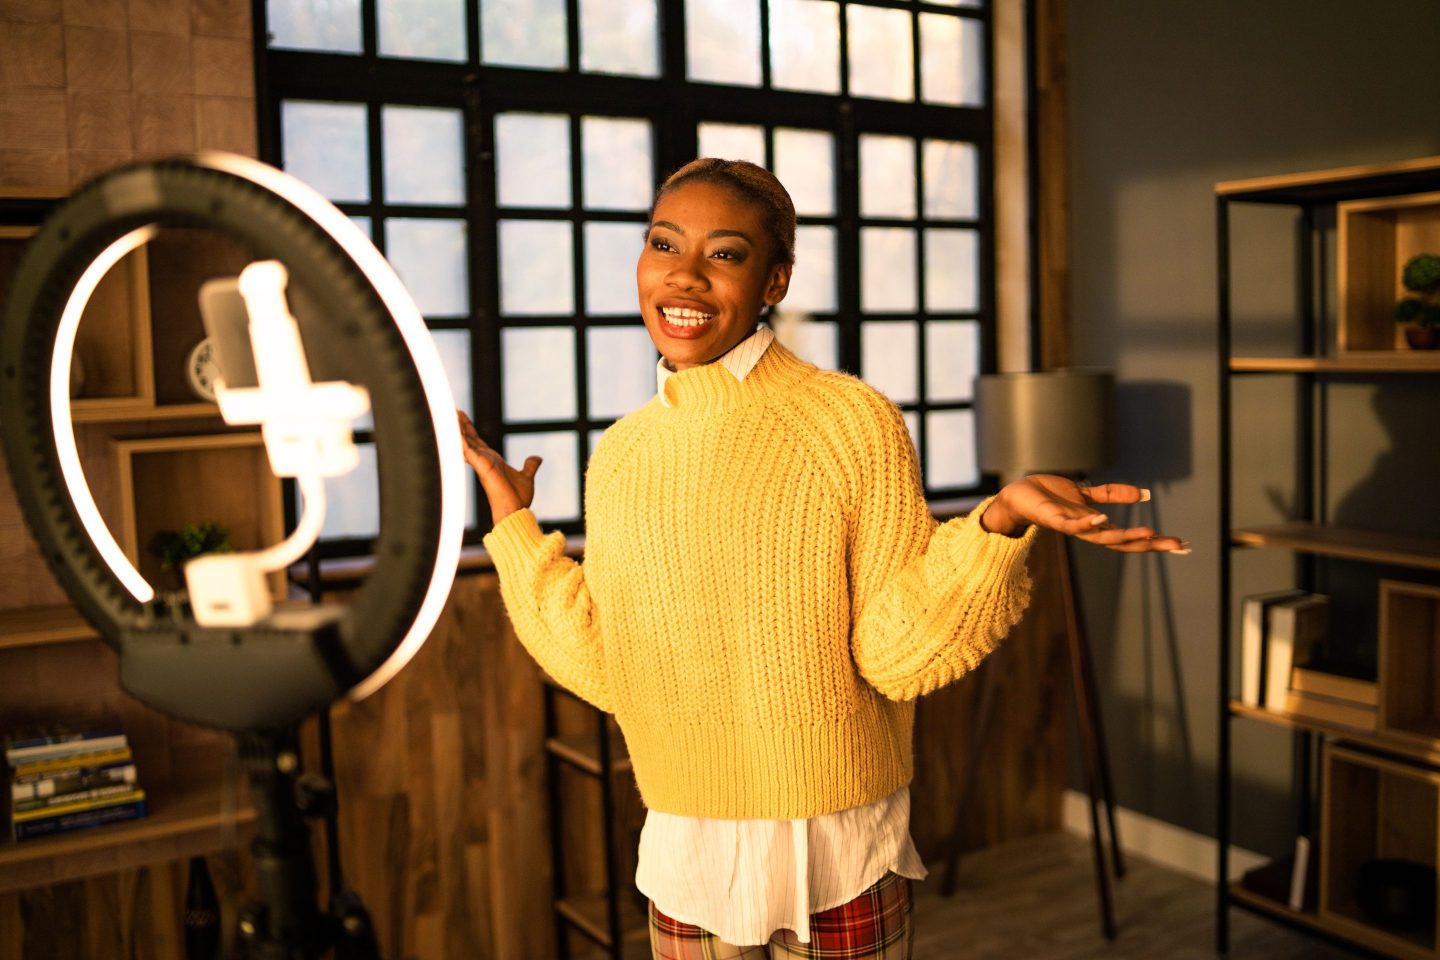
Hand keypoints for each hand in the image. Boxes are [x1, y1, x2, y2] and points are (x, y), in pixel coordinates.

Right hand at [458, 411, 541, 526]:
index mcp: (491, 460)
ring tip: (449, 415)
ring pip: (466, 442)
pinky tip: (454, 432)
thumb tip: (536, 458)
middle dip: (460, 424)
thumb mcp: (526, 477)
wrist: (515, 511)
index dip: (468, 427)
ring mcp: (481, 462)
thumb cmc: (518, 499)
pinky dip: (461, 441)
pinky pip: (469, 451)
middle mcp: (484, 459)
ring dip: (458, 429)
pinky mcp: (482, 467)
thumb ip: (530, 466)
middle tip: (452, 409)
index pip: (476, 439)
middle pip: (469, 437)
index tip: (461, 415)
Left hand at [980, 475, 1189, 553]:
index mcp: (1097, 526)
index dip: (1156, 542)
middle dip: (1151, 545)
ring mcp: (1072, 527)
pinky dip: (1088, 524)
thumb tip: (1143, 494)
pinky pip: (1074, 524)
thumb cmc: (1050, 498)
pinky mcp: (1055, 519)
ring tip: (1150, 534)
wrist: (1019, 496)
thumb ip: (1111, 495)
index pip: (1131, 537)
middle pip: (1124, 542)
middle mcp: (1088, 531)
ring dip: (1126, 536)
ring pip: (1103, 537)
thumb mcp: (1087, 495)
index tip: (1183, 545)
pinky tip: (1103, 519)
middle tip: (1177, 545)